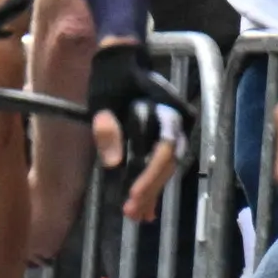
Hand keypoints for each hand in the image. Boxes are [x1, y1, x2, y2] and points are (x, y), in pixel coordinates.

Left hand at [84, 40, 181, 222]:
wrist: (122, 60)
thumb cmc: (111, 79)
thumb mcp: (102, 100)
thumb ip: (107, 129)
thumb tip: (113, 164)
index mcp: (165, 111)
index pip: (163, 150)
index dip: (149, 176)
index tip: (132, 195)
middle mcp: (176, 122)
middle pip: (168, 163)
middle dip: (150, 190)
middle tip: (132, 214)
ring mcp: (172, 130)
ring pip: (167, 167)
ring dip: (152, 191)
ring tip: (138, 216)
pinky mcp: (163, 137)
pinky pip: (162, 164)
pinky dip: (153, 183)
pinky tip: (146, 207)